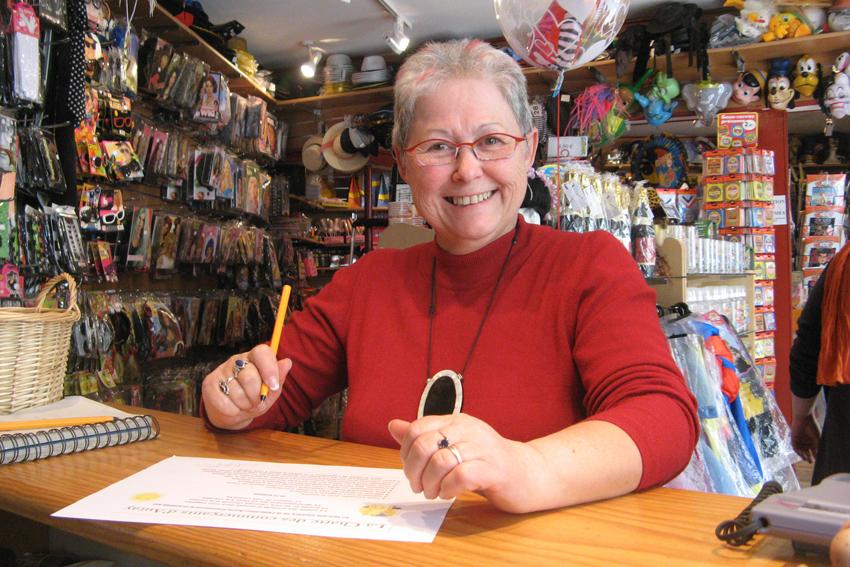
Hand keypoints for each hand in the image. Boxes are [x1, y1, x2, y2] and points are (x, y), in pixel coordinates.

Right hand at [201, 344, 290, 429]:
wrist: (233, 413)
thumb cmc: (255, 399)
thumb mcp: (271, 392)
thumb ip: (279, 379)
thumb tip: (287, 362)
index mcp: (255, 357)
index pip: (262, 352)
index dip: (269, 368)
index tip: (273, 386)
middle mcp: (237, 360)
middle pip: (249, 375)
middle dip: (256, 396)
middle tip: (256, 402)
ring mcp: (221, 370)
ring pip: (235, 390)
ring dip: (244, 405)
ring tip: (244, 405)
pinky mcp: (209, 383)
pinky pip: (222, 400)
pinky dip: (231, 410)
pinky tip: (233, 408)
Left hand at [388, 413, 541, 512]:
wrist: (529, 474)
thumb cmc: (487, 462)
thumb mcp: (453, 445)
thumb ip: (424, 437)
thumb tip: (393, 426)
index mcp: (456, 422)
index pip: (417, 429)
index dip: (406, 453)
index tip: (411, 469)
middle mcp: (468, 430)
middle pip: (424, 445)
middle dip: (414, 471)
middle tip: (419, 486)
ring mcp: (483, 448)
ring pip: (440, 461)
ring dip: (430, 483)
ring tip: (434, 492)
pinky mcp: (494, 470)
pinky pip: (461, 476)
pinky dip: (448, 489)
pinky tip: (449, 494)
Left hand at [791, 413, 819, 463]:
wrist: (803, 418)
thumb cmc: (812, 427)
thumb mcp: (817, 438)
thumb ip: (818, 446)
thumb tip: (820, 455)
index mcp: (812, 440)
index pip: (814, 450)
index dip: (816, 456)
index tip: (818, 461)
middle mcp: (806, 441)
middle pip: (807, 451)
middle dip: (808, 457)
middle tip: (810, 462)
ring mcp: (799, 440)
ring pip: (801, 450)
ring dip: (803, 455)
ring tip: (806, 459)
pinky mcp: (793, 438)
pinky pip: (795, 446)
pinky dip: (798, 451)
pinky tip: (801, 455)